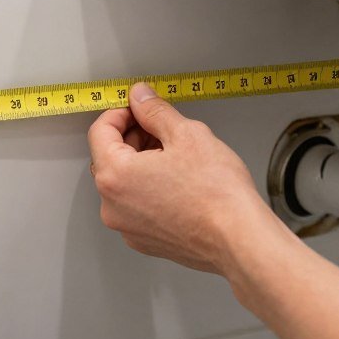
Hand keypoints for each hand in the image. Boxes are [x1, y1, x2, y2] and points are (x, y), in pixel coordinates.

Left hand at [87, 83, 269, 273]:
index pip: (100, 131)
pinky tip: (180, 183)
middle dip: (134, 137)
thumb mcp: (187, 134)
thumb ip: (155, 111)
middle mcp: (112, 206)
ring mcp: (127, 227)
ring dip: (143, 163)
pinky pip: (137, 206)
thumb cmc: (216, 194)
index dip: (121, 112)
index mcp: (115, 175)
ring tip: (179, 159)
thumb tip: (141, 98)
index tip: (139, 108)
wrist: (238, 238)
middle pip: (110, 157)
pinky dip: (151, 189)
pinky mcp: (144, 240)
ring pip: (125, 183)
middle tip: (165, 130)